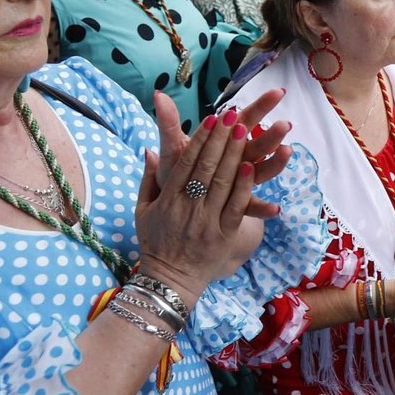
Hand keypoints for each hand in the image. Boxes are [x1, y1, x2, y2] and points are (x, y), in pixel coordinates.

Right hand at [136, 94, 294, 303]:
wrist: (168, 280)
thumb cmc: (156, 242)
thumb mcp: (143, 209)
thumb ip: (148, 179)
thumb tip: (149, 150)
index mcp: (168, 198)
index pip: (186, 162)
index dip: (199, 139)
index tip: (211, 118)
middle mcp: (188, 207)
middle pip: (207, 167)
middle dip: (220, 138)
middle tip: (233, 114)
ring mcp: (207, 221)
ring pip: (223, 182)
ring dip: (234, 154)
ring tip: (245, 130)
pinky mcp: (224, 235)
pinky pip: (236, 207)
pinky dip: (244, 187)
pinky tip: (251, 166)